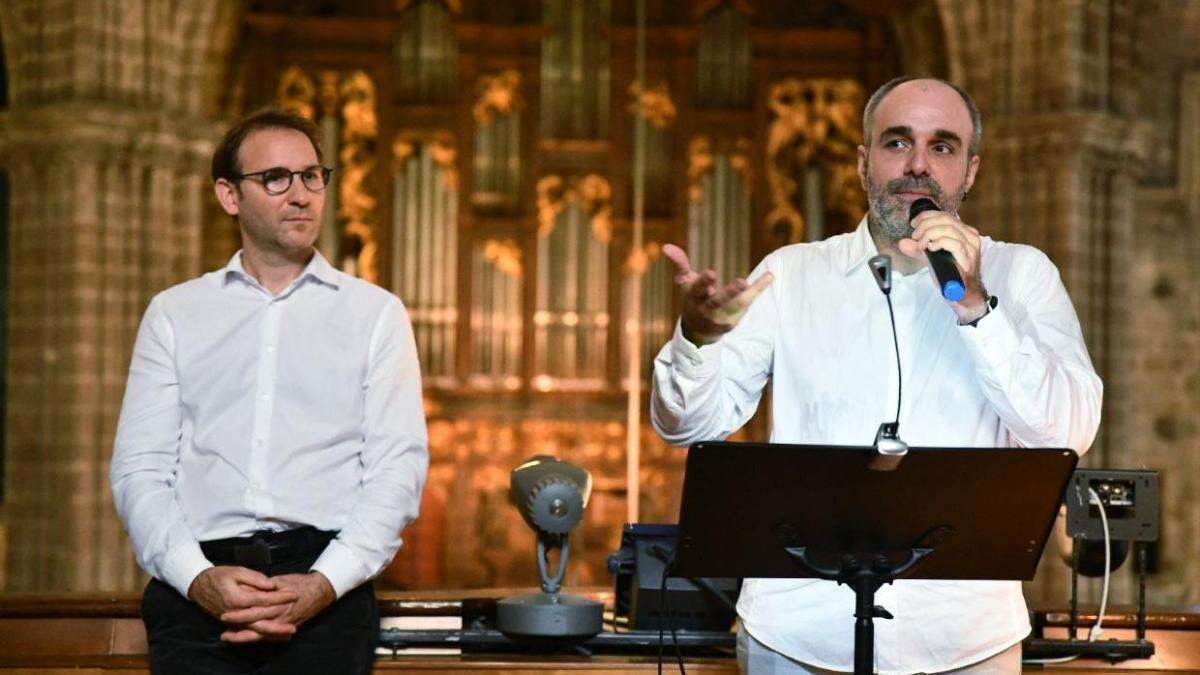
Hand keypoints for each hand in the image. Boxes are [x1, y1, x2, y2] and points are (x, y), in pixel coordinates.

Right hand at [187, 566, 298, 642]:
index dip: (280, 597)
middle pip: (261, 620)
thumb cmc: (218, 576)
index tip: (294, 594)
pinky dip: (263, 635)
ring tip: (290, 631)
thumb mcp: (236, 571)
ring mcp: (234, 620)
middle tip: (298, 618)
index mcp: (237, 599)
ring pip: (256, 630)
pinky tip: (276, 636)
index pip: (263, 599)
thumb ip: (255, 578)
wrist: (198, 586)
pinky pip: (250, 632)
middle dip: (280, 621)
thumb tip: (271, 585)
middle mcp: (236, 613)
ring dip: (273, 632)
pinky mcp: (233, 623)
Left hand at [218, 572, 335, 642]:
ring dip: (244, 636)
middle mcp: (281, 615)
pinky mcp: (287, 627)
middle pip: (256, 623)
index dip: (240, 612)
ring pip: (261, 634)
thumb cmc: (301, 583)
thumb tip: (251, 590)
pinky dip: (257, 638)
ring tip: (228, 637)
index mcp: (279, 602)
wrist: (320, 591)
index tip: (226, 611)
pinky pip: (270, 636)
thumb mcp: (283, 580)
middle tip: (223, 627)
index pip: (255, 608)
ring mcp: (284, 623)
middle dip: (238, 626)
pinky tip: (245, 638)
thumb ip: (266, 586)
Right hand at [661, 244, 772, 345]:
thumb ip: (679, 263)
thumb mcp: (685, 282)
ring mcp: (722, 316)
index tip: (712, 273)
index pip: (698, 290)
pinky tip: (769, 276)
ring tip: (762, 278)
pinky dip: (759, 289)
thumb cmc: (694, 298)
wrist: (698, 330)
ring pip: (736, 306)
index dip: (704, 282)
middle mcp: (708, 309)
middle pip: (718, 302)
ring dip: (748, 293)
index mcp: (694, 297)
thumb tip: (666, 246)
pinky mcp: (733, 320)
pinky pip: (747, 304)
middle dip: (729, 292)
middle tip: (741, 282)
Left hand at [898, 210, 988, 321]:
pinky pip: (954, 243)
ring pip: (949, 229)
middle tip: (915, 235)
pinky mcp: (968, 257)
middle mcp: (970, 236)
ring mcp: (971, 246)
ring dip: (930, 234)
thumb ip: (917, 249)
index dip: (927, 216)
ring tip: (920, 244)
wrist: (962, 293)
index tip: (914, 224)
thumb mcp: (930, 257)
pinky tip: (930, 249)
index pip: (945, 215)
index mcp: (963, 232)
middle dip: (926, 225)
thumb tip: (902, 242)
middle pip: (946, 219)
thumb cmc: (949, 273)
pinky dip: (939, 242)